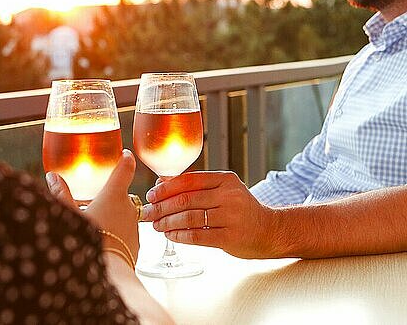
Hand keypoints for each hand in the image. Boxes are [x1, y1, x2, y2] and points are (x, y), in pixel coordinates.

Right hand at [46, 149, 139, 261]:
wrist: (107, 274)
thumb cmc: (86, 241)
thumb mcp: (69, 215)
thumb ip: (61, 194)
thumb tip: (52, 176)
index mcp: (114, 195)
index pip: (125, 168)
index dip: (126, 159)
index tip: (126, 155)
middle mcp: (129, 207)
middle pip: (123, 194)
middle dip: (112, 196)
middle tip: (97, 201)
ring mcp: (134, 226)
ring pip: (125, 215)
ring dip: (114, 216)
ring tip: (97, 226)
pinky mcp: (136, 244)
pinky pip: (126, 233)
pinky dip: (117, 233)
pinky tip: (104, 243)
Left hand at [142, 171, 280, 258]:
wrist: (270, 230)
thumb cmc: (241, 210)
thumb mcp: (224, 190)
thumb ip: (197, 187)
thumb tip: (163, 183)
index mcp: (225, 180)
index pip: (188, 180)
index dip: (165, 188)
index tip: (151, 195)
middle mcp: (229, 195)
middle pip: (185, 199)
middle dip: (161, 207)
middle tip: (147, 213)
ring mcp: (231, 216)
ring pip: (189, 217)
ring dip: (168, 222)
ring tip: (156, 225)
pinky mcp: (230, 237)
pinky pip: (197, 235)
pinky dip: (180, 235)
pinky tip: (170, 235)